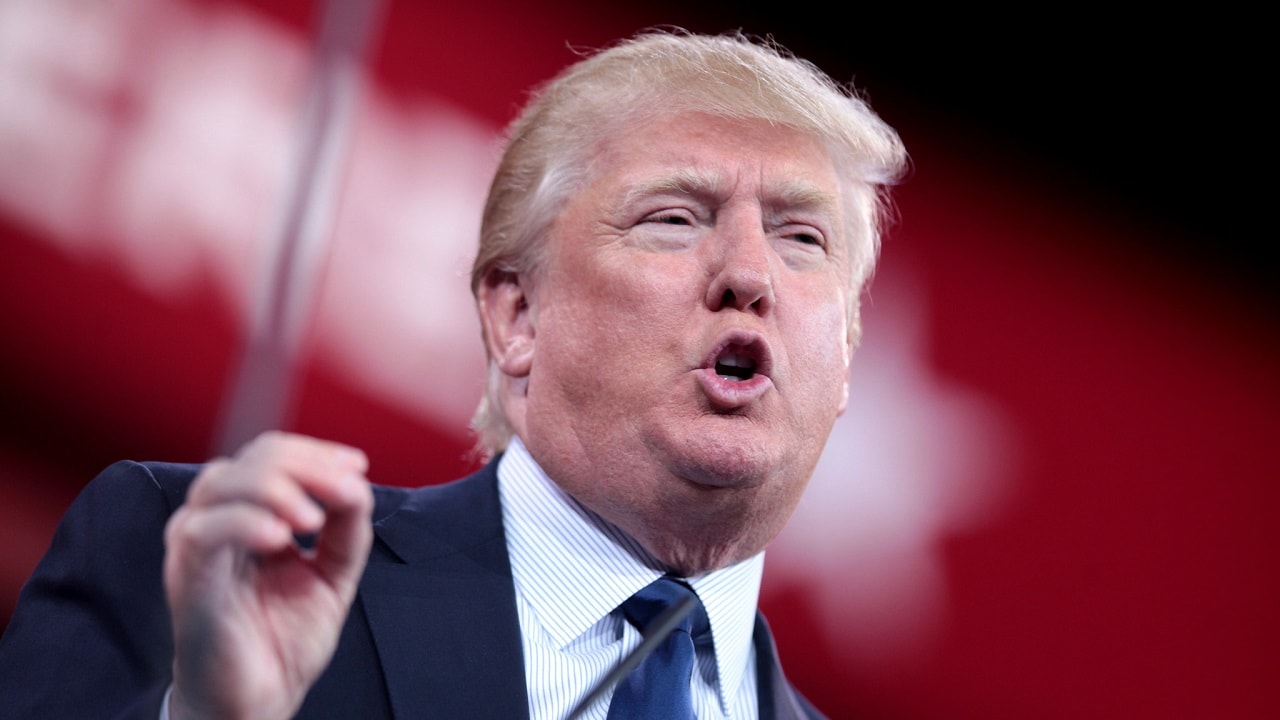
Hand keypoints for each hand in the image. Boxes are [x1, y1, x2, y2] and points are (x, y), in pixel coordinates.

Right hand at [163, 432, 373, 719]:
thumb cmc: (283, 637)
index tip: (358, 467)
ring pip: (224, 482)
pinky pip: (205, 532)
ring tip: (313, 519)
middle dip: (308, 467)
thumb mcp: (332, 574)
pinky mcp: (185, 577)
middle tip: (347, 491)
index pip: (273, 454)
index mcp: (246, 511)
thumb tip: (357, 485)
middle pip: (254, 458)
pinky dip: (245, 523)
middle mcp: (215, 518)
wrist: (257, 700)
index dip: (317, 452)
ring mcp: (196, 544)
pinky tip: (280, 537)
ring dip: (277, 489)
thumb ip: (347, 530)